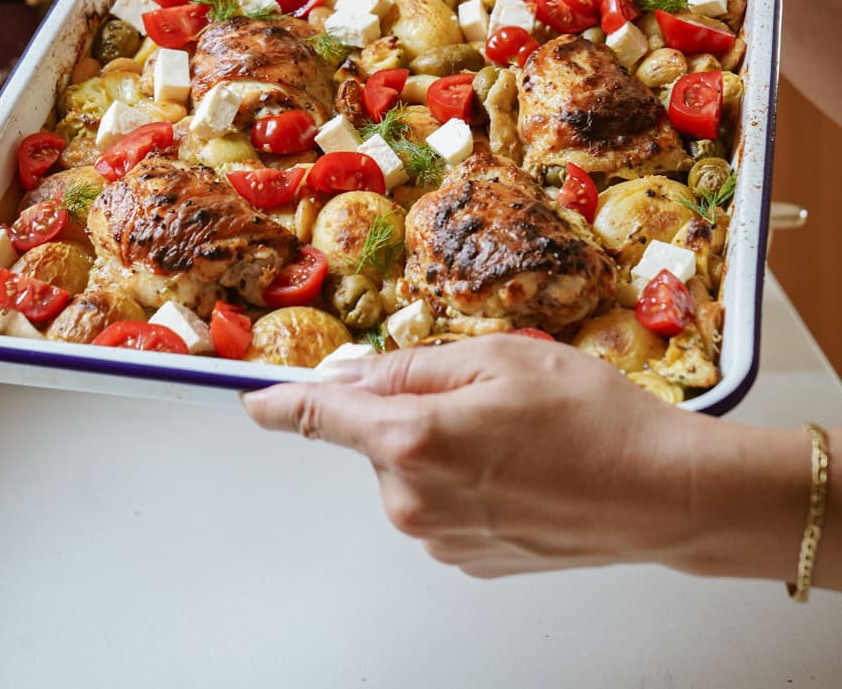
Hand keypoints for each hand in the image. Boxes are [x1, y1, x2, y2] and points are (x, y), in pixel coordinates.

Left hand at [243, 335, 702, 576]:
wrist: (661, 492)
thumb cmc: (593, 418)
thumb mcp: (499, 357)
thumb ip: (410, 367)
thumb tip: (348, 377)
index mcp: (414, 440)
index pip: (322, 418)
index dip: (282, 404)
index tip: (253, 401)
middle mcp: (414, 500)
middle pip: (378, 436)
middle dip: (412, 407)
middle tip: (485, 394)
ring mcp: (440, 537)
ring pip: (412, 467)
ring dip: (443, 443)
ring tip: (518, 436)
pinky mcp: (466, 558)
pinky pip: (440, 501)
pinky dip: (465, 478)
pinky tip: (522, 469)